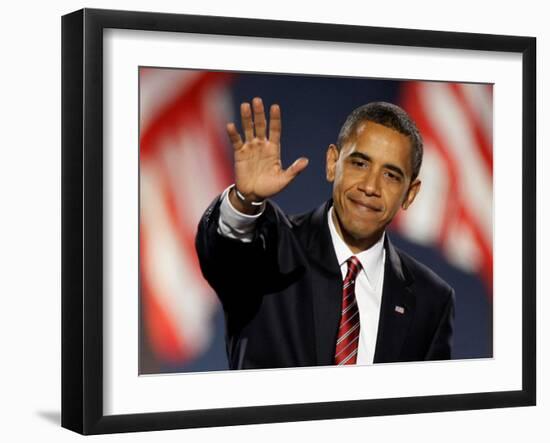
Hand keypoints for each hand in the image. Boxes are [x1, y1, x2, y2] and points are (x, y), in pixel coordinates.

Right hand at [226, 97, 308, 212]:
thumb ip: (294, 170)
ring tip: (245, 105)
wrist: (253, 195)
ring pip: (248, 129)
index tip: (275, 107)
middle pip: (260, 126)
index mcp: (273, 149)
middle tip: (257, 100)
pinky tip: (231, 125)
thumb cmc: (270, 187)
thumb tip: (306, 161)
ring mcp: (250, 148)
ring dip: (247, 118)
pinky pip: (236, 141)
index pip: (275, 130)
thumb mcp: (284, 180)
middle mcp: (262, 145)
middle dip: (259, 114)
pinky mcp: (239, 153)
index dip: (275, 119)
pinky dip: (234, 133)